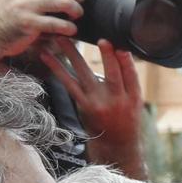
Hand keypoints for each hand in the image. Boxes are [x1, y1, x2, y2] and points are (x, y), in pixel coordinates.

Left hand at [42, 40, 144, 175]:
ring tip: (61, 38)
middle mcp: (117, 100)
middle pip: (113, 75)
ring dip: (72, 54)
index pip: (131, 76)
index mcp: (133, 97)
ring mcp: (98, 103)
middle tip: (102, 40)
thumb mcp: (135, 102)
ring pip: (85, 74)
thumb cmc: (126, 119)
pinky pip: (68, 83)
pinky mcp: (82, 105)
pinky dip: (57, 68)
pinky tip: (46, 57)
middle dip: (108, 57)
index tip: (121, 46)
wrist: (116, 144)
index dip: (127, 62)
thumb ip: (128, 81)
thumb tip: (120, 53)